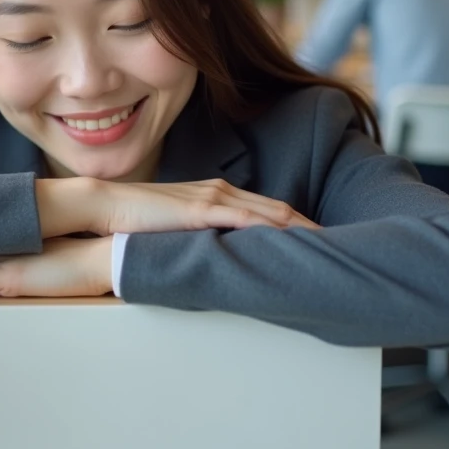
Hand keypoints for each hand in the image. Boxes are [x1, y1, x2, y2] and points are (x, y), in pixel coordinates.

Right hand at [38, 177, 318, 237]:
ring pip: (270, 213)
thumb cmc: (133, 219)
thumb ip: (195, 236)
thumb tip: (212, 257)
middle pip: (277, 209)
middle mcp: (220, 191)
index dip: (296, 222)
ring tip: (330, 244)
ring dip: (301, 228)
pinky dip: (275, 229)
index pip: (265, 209)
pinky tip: (294, 239)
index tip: (320, 238)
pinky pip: (248, 220)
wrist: (104, 204)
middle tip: (344, 242)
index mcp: (214, 194)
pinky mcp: (203, 210)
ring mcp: (214, 198)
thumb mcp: (173, 228)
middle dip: (310, 225)